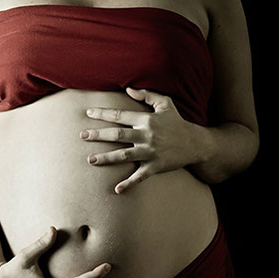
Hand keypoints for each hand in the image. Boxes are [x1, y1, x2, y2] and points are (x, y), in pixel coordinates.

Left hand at [80, 87, 204, 193]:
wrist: (196, 143)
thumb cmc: (177, 122)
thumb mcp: (165, 104)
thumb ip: (147, 95)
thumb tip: (128, 89)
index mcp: (146, 120)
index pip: (120, 115)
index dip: (103, 114)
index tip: (88, 113)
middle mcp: (147, 135)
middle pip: (117, 135)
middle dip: (98, 135)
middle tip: (82, 135)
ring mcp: (150, 152)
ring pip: (124, 155)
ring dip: (106, 158)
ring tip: (90, 160)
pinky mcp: (156, 166)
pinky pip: (140, 176)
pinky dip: (129, 183)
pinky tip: (117, 189)